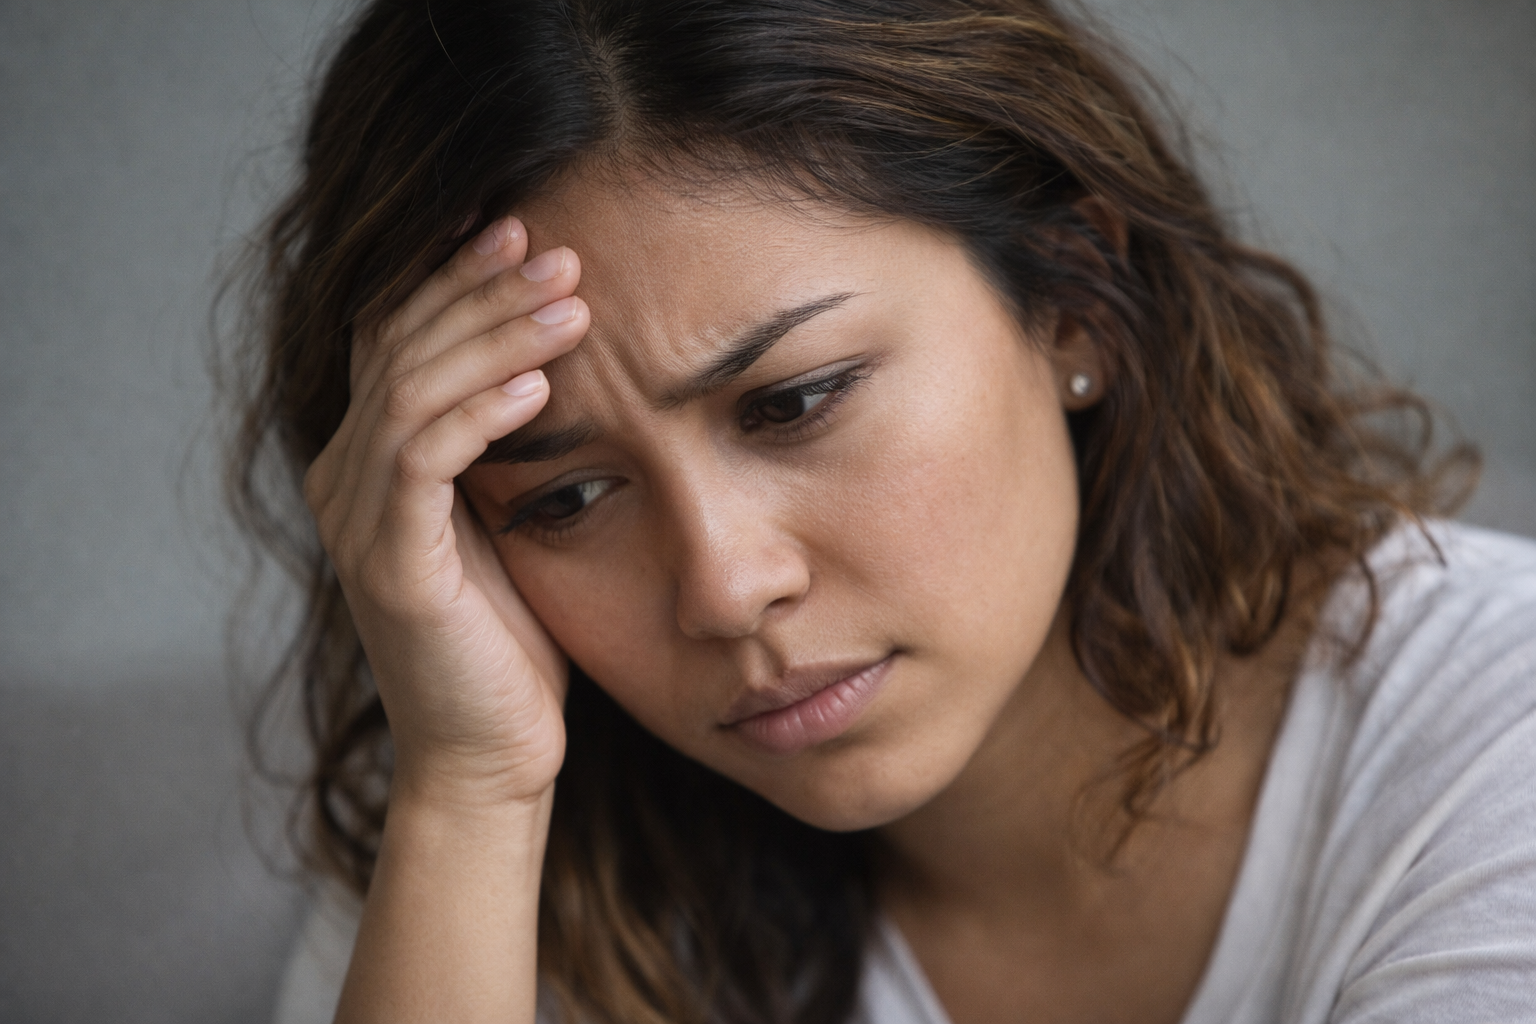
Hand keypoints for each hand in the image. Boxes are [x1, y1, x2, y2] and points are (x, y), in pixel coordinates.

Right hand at [303, 217, 588, 808]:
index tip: (525, 232)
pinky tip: (539, 383)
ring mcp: (359, 519)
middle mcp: (347, 477)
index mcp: (373, 461)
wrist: (493, 754)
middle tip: (558, 249)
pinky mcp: (389, 563)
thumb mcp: (510, 520)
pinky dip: (480, 413)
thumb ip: (502, 447)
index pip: (400, 338)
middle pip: (400, 346)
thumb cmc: (513, 641)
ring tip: (568, 297)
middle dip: (480, 289)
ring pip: (413, 389)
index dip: (452, 277)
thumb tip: (549, 365)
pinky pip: (424, 460)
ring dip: (493, 336)